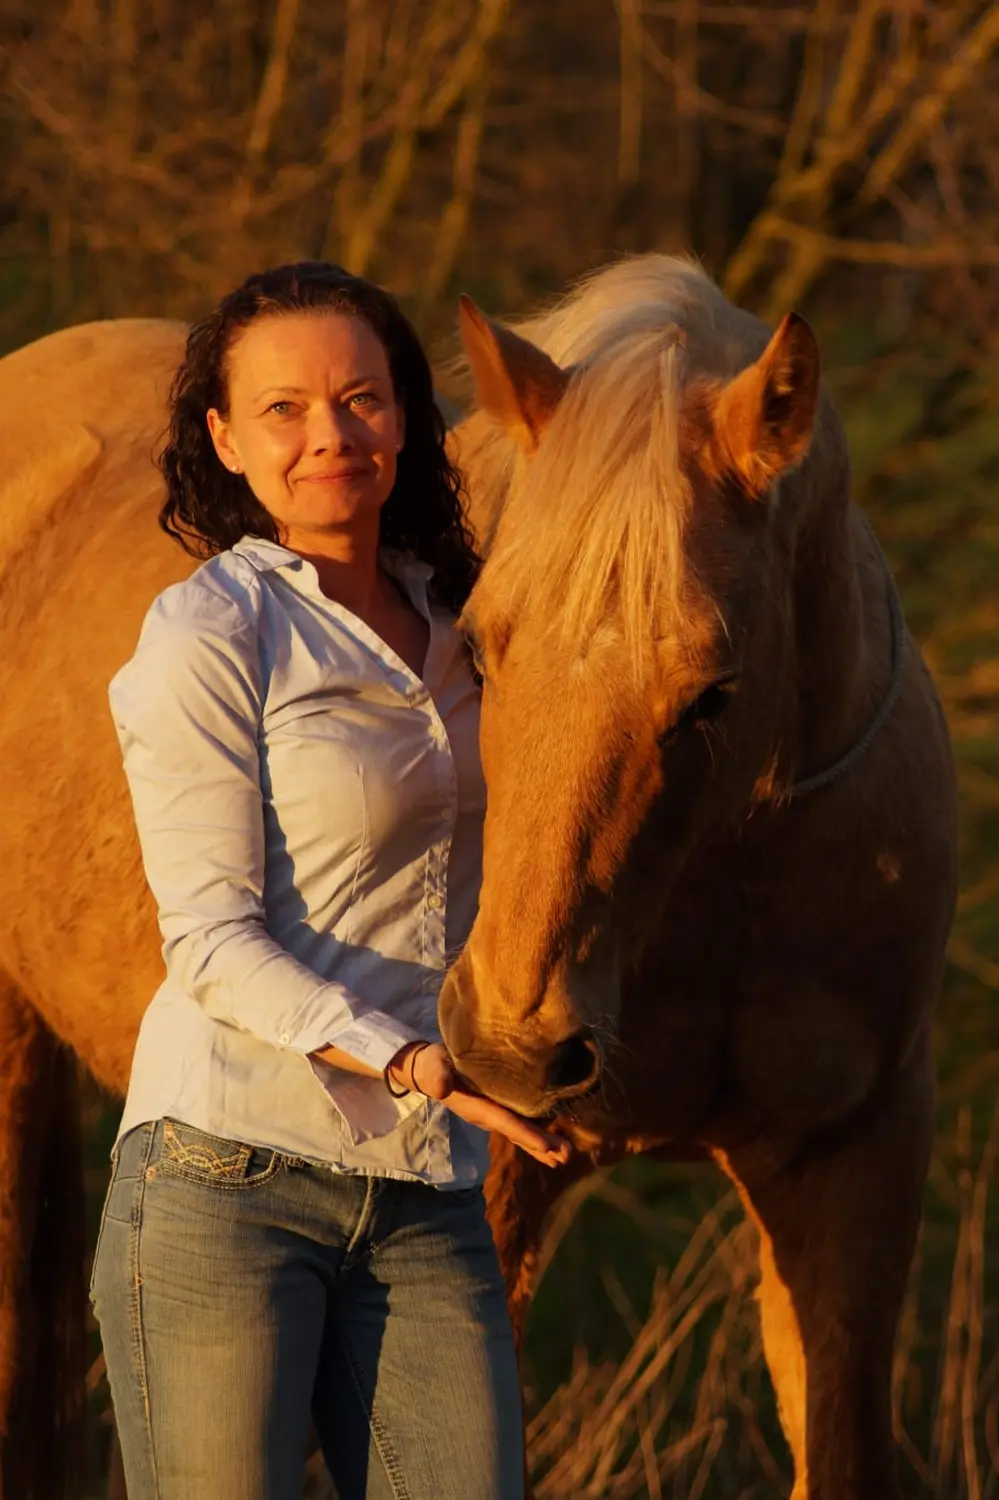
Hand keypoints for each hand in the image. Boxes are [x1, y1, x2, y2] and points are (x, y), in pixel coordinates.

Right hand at [386, 1041, 571, 1168]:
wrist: (427, 1069)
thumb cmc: (432, 1065)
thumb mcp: (432, 1067)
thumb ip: (436, 1075)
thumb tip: (441, 1087)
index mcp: (475, 1108)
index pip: (504, 1122)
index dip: (525, 1133)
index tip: (547, 1146)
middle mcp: (487, 1116)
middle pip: (518, 1133)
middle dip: (542, 1146)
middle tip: (568, 1156)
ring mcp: (492, 1114)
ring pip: (521, 1132)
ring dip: (544, 1144)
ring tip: (566, 1154)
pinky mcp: (497, 1108)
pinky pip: (520, 1123)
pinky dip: (537, 1133)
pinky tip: (553, 1139)